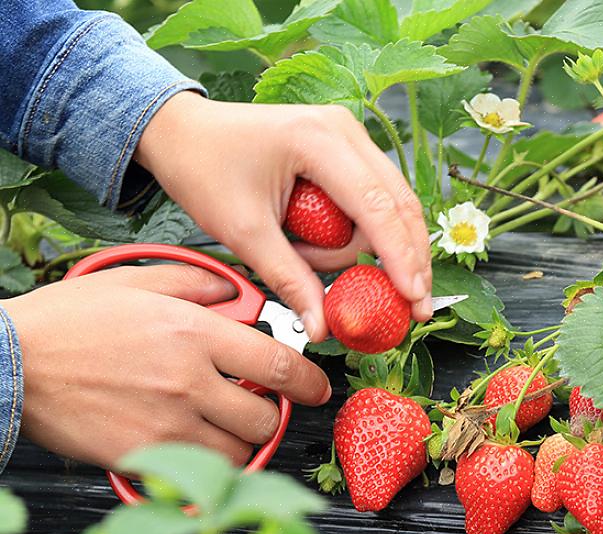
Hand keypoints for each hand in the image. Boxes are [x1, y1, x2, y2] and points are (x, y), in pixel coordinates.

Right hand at [3, 265, 329, 469]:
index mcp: (194, 334)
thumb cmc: (69, 322)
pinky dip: (206, 463)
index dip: (308, 381)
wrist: (11, 363)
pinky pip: (197, 472)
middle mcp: (188, 382)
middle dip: (273, 414)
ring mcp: (166, 424)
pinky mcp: (142, 455)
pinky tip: (193, 443)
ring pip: (238, 451)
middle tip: (261, 405)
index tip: (316, 388)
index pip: (277, 364)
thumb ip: (197, 282)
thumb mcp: (137, 280)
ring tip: (224, 425)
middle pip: (266, 416)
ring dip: (242, 441)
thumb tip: (235, 291)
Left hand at [133, 92, 432, 341]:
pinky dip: (366, 231)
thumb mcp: (244, 232)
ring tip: (312, 260)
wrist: (181, 131)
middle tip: (412, 305)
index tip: (414, 298)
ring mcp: (348, 135)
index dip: (400, 258)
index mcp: (318, 140)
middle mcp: (344, 130)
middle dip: (407, 258)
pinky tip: (338, 251)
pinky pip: (374, 197)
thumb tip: (321, 327)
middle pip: (399, 203)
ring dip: (373, 246)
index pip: (377, 207)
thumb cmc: (203, 169)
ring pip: (392, 203)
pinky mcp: (345, 148)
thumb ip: (289, 279)